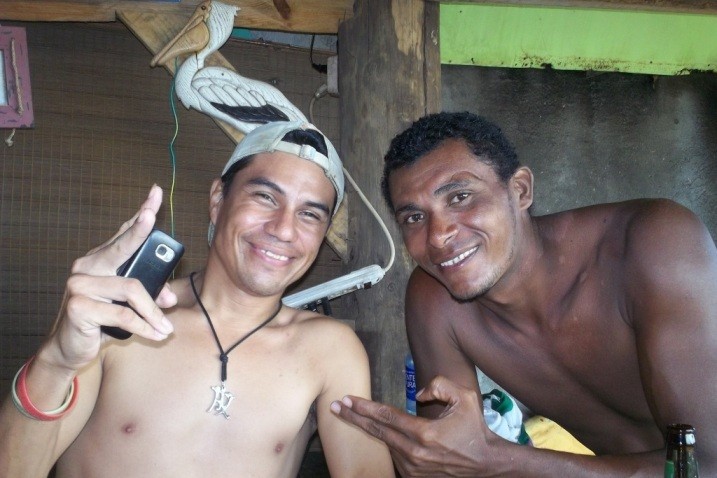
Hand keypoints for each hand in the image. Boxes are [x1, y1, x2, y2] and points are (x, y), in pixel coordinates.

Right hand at [46, 185, 175, 371]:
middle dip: (139, 231)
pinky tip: (155, 334)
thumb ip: (149, 294)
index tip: (155, 193)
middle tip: (152, 215)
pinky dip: (144, 326)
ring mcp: (79, 284)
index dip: (140, 214)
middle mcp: (87, 267)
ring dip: (153, 312)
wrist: (70, 348)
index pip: (123, 234)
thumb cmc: (102, 321)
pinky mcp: (79, 306)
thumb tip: (167, 297)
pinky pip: (124, 314)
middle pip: (122, 248)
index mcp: (100, 261)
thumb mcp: (128, 304)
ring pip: (132, 289)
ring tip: (166, 328)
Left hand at [331, 376, 494, 476]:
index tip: (347, 399)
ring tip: (357, 417)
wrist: (486, 463)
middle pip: (376, 431)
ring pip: (386, 444)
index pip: (386, 416)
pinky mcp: (415, 477)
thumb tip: (417, 393)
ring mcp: (414, 468)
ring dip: (372, 430)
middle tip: (335, 407)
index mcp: (424, 433)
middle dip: (353, 417)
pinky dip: (389, 443)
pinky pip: (395, 456)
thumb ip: (439, 385)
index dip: (364, 407)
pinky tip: (383, 433)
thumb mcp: (465, 397)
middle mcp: (415, 453)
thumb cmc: (475, 429)